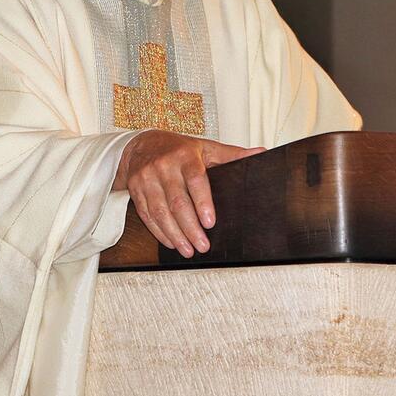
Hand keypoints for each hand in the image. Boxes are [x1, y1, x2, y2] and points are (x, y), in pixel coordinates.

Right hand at [113, 130, 264, 257]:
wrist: (141, 144)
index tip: (210, 222)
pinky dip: (159, 232)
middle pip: (177, 201)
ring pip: (160, 212)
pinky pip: (146, 215)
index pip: (195, 180)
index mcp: (185, 156)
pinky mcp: (135, 190)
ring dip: (175, 234)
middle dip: (190, 227)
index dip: (202, 202)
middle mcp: (164, 166)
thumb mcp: (206, 147)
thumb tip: (261, 153)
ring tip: (188, 250)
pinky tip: (171, 242)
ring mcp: (147, 178)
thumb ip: (232, 154)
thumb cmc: (179, 149)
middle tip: (202, 245)